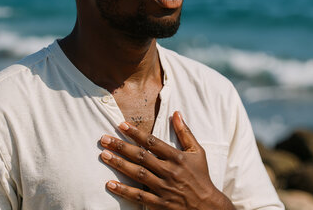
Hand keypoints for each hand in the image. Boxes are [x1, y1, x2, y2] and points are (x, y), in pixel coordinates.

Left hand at [99, 111, 234, 209]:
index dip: (136, 133)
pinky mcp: (160, 203)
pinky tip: (111, 184)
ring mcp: (164, 188)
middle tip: (104, 139)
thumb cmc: (201, 176)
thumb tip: (176, 113)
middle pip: (141, 156)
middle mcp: (169, 171)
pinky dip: (124, 190)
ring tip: (104, 155)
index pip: (152, 142)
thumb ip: (185, 132)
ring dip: (119, 164)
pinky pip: (139, 196)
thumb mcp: (197, 152)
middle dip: (121, 146)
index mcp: (177, 157)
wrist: (208, 206)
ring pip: (138, 174)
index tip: (121, 125)